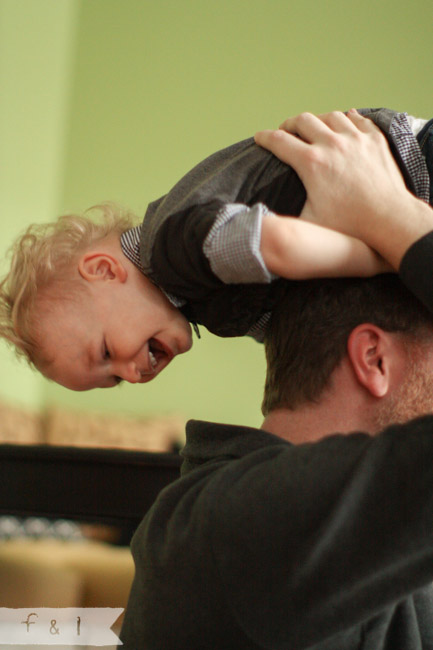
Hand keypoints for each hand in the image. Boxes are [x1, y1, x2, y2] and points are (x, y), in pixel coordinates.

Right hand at [255, 110, 407, 240]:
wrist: (388, 219)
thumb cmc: (349, 224)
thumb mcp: (309, 222)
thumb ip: (286, 216)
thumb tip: (267, 217)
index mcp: (311, 163)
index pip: (279, 141)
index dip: (265, 137)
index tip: (259, 137)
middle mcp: (332, 144)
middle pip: (303, 121)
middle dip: (289, 124)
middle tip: (286, 131)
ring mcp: (356, 139)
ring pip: (331, 116)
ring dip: (317, 120)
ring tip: (314, 127)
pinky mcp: (375, 140)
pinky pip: (358, 119)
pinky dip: (347, 118)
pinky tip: (344, 120)